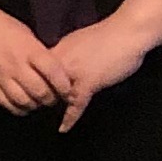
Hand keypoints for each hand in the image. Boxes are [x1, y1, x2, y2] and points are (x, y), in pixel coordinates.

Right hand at [0, 0, 70, 118]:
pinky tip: (23, 104)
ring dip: (36, 105)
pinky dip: (18, 108)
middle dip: (52, 98)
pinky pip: (6, 104)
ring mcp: (0, 76)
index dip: (64, 84)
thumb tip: (53, 70)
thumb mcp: (25, 33)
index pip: (53, 71)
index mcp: (27, 49)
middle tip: (55, 97)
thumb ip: (38, 52)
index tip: (67, 88)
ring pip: (24, 101)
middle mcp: (14, 64)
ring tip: (39, 101)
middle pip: (40, 92)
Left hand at [44, 14, 156, 130]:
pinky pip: (76, 104)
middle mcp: (61, 59)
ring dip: (53, 106)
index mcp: (59, 49)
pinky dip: (70, 118)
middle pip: (42, 83)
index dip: (35, 83)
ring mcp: (74, 71)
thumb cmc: (109, 36)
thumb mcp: (79, 42)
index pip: (37, 70)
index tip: (33, 93)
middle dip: (40, 96)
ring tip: (46, 117)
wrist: (128, 31)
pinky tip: (63, 128)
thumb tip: (60, 65)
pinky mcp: (89, 82)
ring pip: (56, 94)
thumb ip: (67, 54)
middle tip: (38, 108)